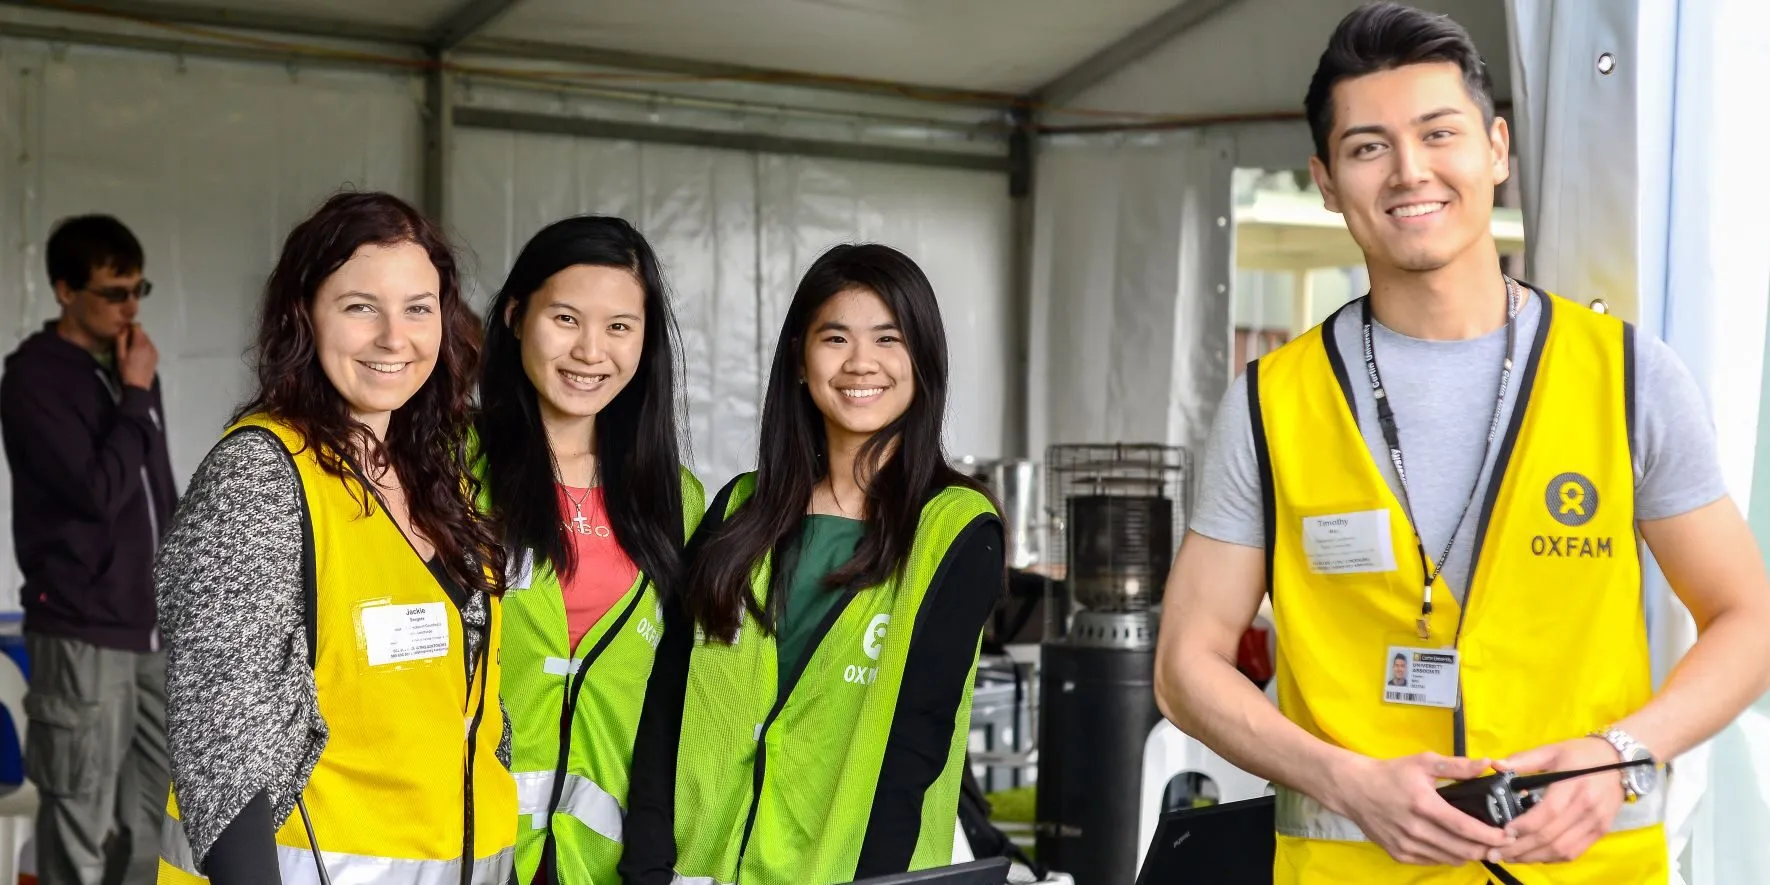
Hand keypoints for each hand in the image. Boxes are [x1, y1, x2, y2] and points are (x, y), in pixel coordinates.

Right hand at [117, 323, 158, 389]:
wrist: (138, 385)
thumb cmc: (126, 370)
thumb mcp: (120, 354)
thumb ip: (121, 340)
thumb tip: (124, 328)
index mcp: (140, 343)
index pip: (138, 327)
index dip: (130, 327)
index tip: (124, 332)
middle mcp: (150, 345)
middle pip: (142, 333)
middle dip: (134, 334)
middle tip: (126, 342)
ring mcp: (154, 351)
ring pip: (147, 339)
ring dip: (139, 340)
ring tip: (131, 350)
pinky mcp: (156, 356)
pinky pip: (150, 346)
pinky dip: (144, 346)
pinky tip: (138, 355)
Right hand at [1331, 752, 1512, 864]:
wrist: (1354, 788)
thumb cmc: (1391, 773)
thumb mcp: (1423, 762)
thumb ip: (1457, 766)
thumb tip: (1487, 763)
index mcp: (1424, 804)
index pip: (1465, 827)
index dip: (1490, 835)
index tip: (1508, 834)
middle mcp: (1415, 829)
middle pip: (1461, 849)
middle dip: (1485, 849)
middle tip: (1499, 842)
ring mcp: (1406, 844)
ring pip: (1449, 859)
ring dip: (1468, 854)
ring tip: (1480, 845)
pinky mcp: (1398, 854)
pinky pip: (1433, 861)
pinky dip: (1448, 856)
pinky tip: (1454, 846)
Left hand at [1494, 737, 1624, 862]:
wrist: (1620, 760)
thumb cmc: (1581, 753)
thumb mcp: (1552, 750)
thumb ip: (1524, 759)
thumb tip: (1496, 765)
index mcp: (1574, 784)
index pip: (1549, 812)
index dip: (1525, 825)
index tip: (1504, 832)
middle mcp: (1587, 807)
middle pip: (1552, 835)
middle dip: (1521, 848)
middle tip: (1496, 853)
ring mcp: (1596, 822)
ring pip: (1562, 848)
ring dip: (1534, 857)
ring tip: (1511, 858)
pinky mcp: (1601, 831)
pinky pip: (1575, 851)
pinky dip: (1553, 857)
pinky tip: (1535, 856)